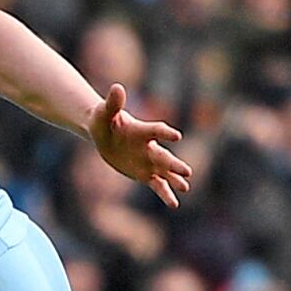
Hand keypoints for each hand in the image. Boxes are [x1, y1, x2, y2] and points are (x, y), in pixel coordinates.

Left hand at [87, 83, 194, 205]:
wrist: (103, 134)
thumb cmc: (103, 119)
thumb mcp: (103, 112)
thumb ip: (113, 102)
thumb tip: (117, 87)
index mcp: (141, 130)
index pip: (156, 130)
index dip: (165, 133)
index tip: (176, 137)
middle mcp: (149, 146)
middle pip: (163, 156)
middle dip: (174, 164)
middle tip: (187, 171)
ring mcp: (148, 161)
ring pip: (164, 172)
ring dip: (174, 178)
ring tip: (185, 187)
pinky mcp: (144, 173)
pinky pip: (157, 184)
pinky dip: (165, 193)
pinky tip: (174, 204)